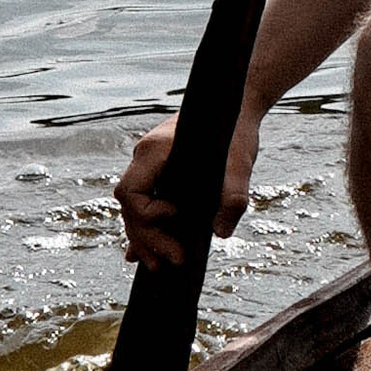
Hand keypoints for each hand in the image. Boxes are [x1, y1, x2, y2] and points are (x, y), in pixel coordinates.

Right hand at [116, 98, 261, 267]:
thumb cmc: (235, 128)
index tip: (176, 216)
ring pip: (133, 209)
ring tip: (159, 266)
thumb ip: (233, 195)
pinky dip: (144, 228)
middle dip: (148, 238)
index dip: (148, 214)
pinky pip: (143, 204)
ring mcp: (150, 166)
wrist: (236, 104)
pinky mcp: (159, 174)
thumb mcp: (240, 161)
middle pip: (130, 207)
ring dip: (144, 238)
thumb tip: (220, 233)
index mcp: (155, 150)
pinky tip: (141, 254)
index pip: (130, 193)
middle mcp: (145, 158)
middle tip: (176, 261)